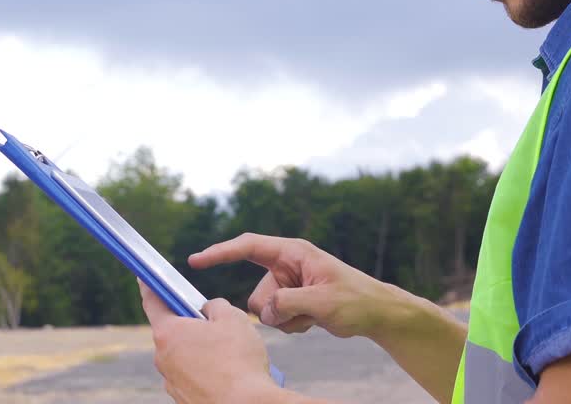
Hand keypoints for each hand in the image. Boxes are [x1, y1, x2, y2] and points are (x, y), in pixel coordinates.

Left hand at [138, 279, 278, 403]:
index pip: (152, 301)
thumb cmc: (238, 360)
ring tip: (228, 351)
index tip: (145, 277)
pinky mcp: (184, 399)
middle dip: (189, 322)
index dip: (150, 286)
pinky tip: (227, 371)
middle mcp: (163, 358)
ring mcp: (172, 382)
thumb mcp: (232, 318)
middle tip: (211, 318)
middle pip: (171, 331)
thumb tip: (209, 310)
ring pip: (183, 356)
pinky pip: (192, 376)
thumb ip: (215, 306)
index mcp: (168, 333)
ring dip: (199, 349)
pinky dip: (205, 370)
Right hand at [189, 233, 396, 339]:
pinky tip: (313, 320)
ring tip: (314, 315)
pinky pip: (275, 319)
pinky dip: (291, 325)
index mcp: (293, 252)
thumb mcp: (323, 300)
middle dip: (275, 309)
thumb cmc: (355, 299)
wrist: (374, 313)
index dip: (220, 252)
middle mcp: (286, 265)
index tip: (196, 260)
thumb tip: (263, 310)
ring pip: (263, 310)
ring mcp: (287, 284)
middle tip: (306, 311)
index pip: (248, 247)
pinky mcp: (290, 301)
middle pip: (256, 292)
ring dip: (285, 320)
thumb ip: (289, 301)